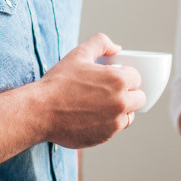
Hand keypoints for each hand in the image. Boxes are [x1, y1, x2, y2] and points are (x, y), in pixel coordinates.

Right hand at [35, 33, 144, 148]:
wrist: (40, 111)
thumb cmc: (58, 83)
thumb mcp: (78, 54)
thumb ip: (101, 43)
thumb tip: (117, 48)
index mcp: (118, 80)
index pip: (137, 78)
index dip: (126, 77)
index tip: (114, 79)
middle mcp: (121, 102)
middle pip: (140, 99)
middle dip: (129, 94)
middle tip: (110, 93)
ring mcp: (114, 122)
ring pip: (129, 116)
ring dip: (121, 111)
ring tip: (101, 106)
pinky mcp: (105, 137)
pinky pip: (115, 129)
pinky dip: (107, 124)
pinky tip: (91, 117)